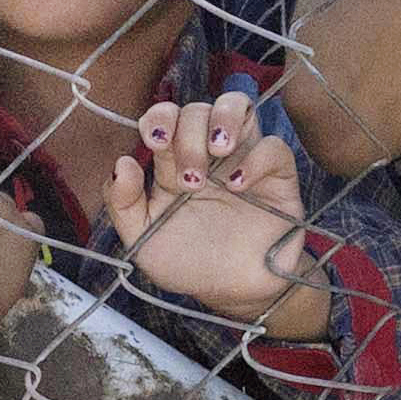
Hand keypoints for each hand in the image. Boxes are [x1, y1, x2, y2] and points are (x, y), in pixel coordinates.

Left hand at [109, 99, 322, 332]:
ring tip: (217, 151)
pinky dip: (256, 158)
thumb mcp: (143, 240)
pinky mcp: (278, 176)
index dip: (159, 118)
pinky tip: (238, 185)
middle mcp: (208, 153)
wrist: (231, 293)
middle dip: (188, 135)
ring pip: (239, 106)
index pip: (165, 118)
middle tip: (190, 181)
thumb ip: (123, 204)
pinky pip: (274, 147)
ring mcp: (243, 158)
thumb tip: (122, 162)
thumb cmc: (186, 263)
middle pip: (198, 110)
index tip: (155, 141)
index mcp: (173, 161)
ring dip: (224, 119)